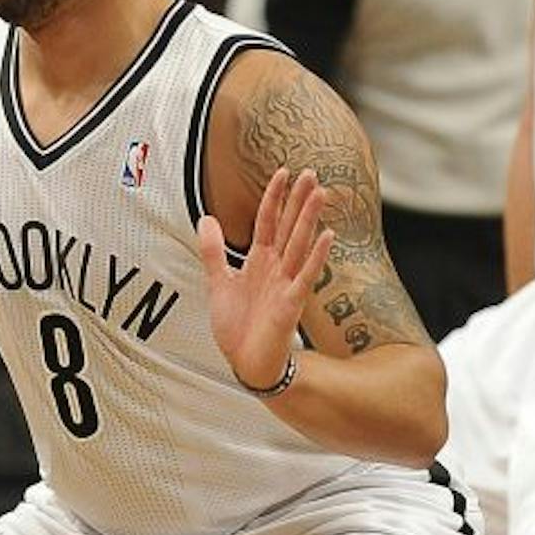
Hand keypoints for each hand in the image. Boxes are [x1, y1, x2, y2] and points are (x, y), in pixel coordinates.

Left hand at [200, 171, 331, 391]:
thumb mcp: (218, 283)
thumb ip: (213, 251)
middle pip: (289, 227)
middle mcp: (276, 269)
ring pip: (300, 245)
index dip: (274, 198)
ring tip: (321, 193)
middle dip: (299, 201)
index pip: (267, 222)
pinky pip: (306, 276)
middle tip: (312, 173)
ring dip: (310, 220)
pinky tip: (327, 236)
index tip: (283, 172)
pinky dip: (316, 257)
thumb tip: (207, 219)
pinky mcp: (292, 304)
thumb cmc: (237, 327)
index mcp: (259, 262)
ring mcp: (286, 284)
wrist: (245, 362)